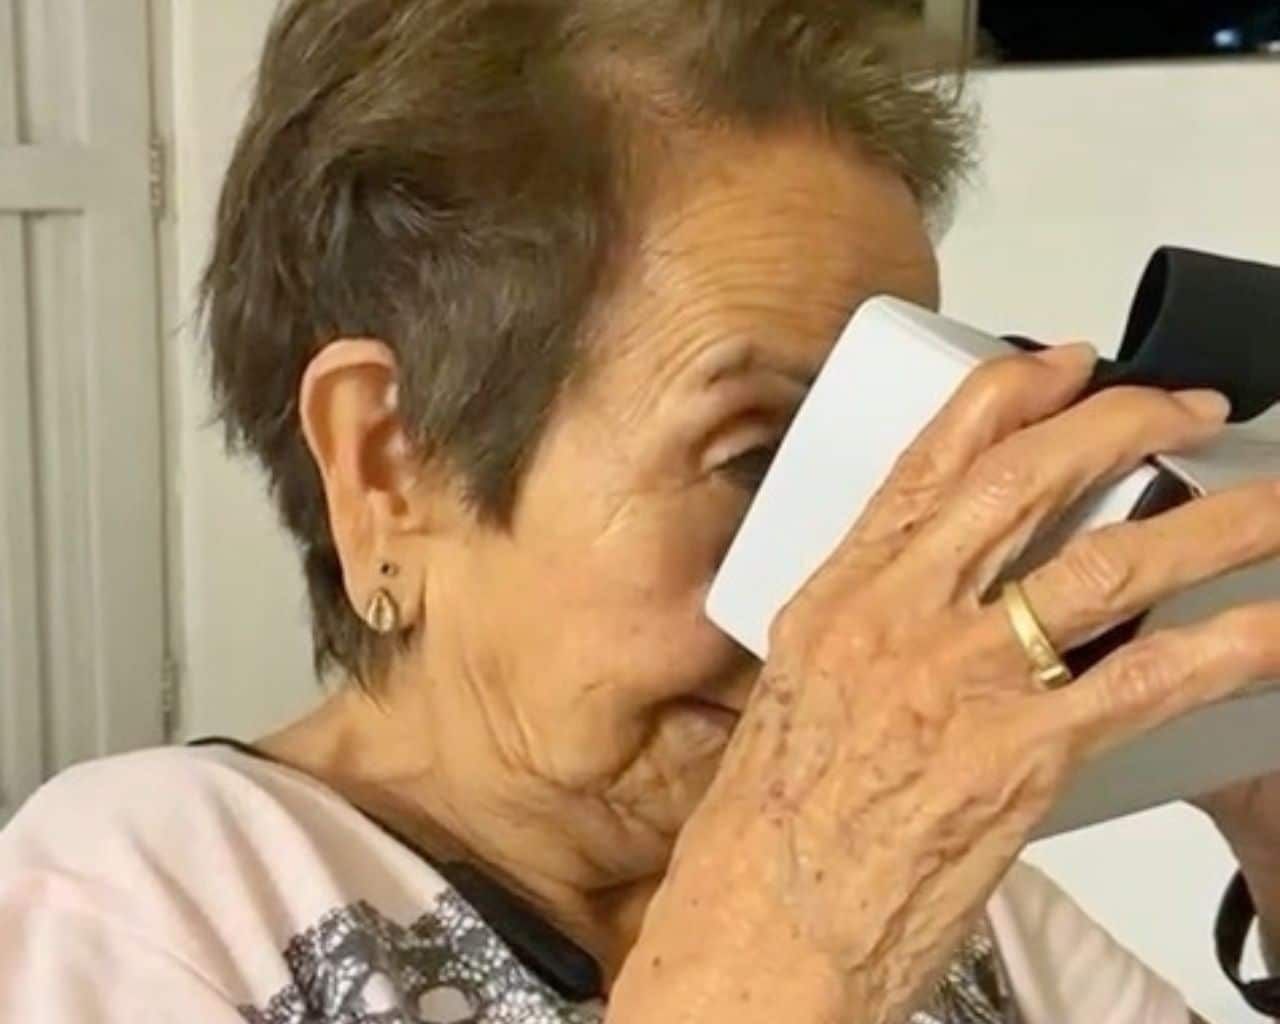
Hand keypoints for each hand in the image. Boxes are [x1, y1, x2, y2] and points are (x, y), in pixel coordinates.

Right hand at [613, 346, 1279, 1023]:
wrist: (761, 927)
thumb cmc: (774, 823)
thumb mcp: (805, 691)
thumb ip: (876, 628)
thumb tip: (955, 593)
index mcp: (840, 595)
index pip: (931, 458)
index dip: (1013, 394)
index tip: (1070, 366)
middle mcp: (897, 618)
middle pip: (1028, 483)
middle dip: (1127, 426)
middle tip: (1189, 413)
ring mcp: (959, 679)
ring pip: (1106, 566)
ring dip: (1209, 526)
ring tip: (1270, 506)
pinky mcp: (1016, 756)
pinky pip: (1143, 682)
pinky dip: (1222, 649)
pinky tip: (1266, 628)